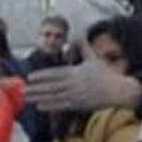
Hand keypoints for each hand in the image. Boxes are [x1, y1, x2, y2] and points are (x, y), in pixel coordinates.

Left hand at [26, 59, 141, 111]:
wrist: (117, 90)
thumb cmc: (105, 74)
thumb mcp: (94, 59)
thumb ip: (83, 48)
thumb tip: (79, 35)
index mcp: (76, 71)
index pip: (55, 73)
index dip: (41, 75)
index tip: (30, 77)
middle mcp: (74, 83)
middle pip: (51, 86)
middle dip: (36, 88)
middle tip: (23, 89)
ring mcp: (75, 95)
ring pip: (53, 96)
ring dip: (39, 97)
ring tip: (27, 98)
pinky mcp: (78, 105)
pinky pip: (61, 106)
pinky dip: (50, 106)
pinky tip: (39, 106)